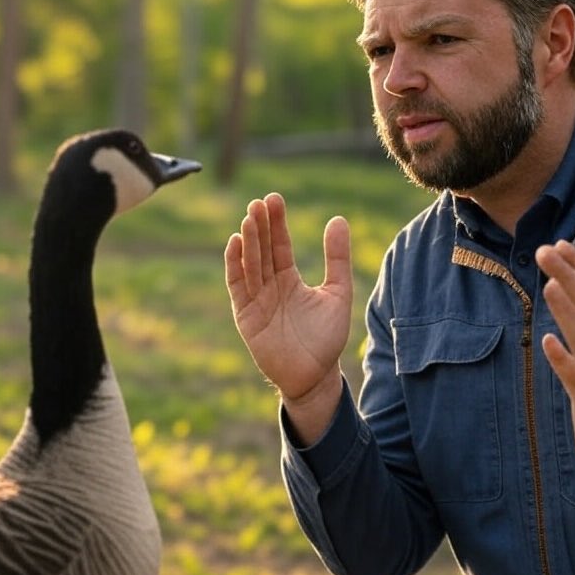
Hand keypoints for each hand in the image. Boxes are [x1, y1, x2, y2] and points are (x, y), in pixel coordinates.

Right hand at [225, 193, 352, 441]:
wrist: (315, 376)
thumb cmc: (327, 338)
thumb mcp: (338, 293)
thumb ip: (338, 259)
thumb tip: (339, 219)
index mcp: (289, 279)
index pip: (280, 244)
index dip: (277, 223)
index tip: (274, 199)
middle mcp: (270, 286)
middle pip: (262, 250)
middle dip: (260, 226)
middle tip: (259, 202)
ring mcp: (256, 300)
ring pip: (250, 264)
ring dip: (248, 241)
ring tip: (249, 218)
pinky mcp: (245, 315)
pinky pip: (238, 286)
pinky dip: (235, 266)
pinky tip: (235, 244)